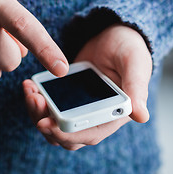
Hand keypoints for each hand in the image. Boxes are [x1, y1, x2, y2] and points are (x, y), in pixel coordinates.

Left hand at [23, 25, 151, 149]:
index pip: (89, 134)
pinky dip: (37, 102)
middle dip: (46, 123)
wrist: (113, 37)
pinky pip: (48, 109)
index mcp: (114, 114)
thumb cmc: (128, 48)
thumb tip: (142, 116)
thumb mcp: (134, 63)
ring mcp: (79, 109)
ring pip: (54, 126)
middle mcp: (96, 117)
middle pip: (66, 136)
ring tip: (31, 92)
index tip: (46, 123)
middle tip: (34, 100)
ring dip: (38, 114)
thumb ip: (136, 87)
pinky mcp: (66, 99)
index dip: (67, 134)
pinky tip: (31, 86)